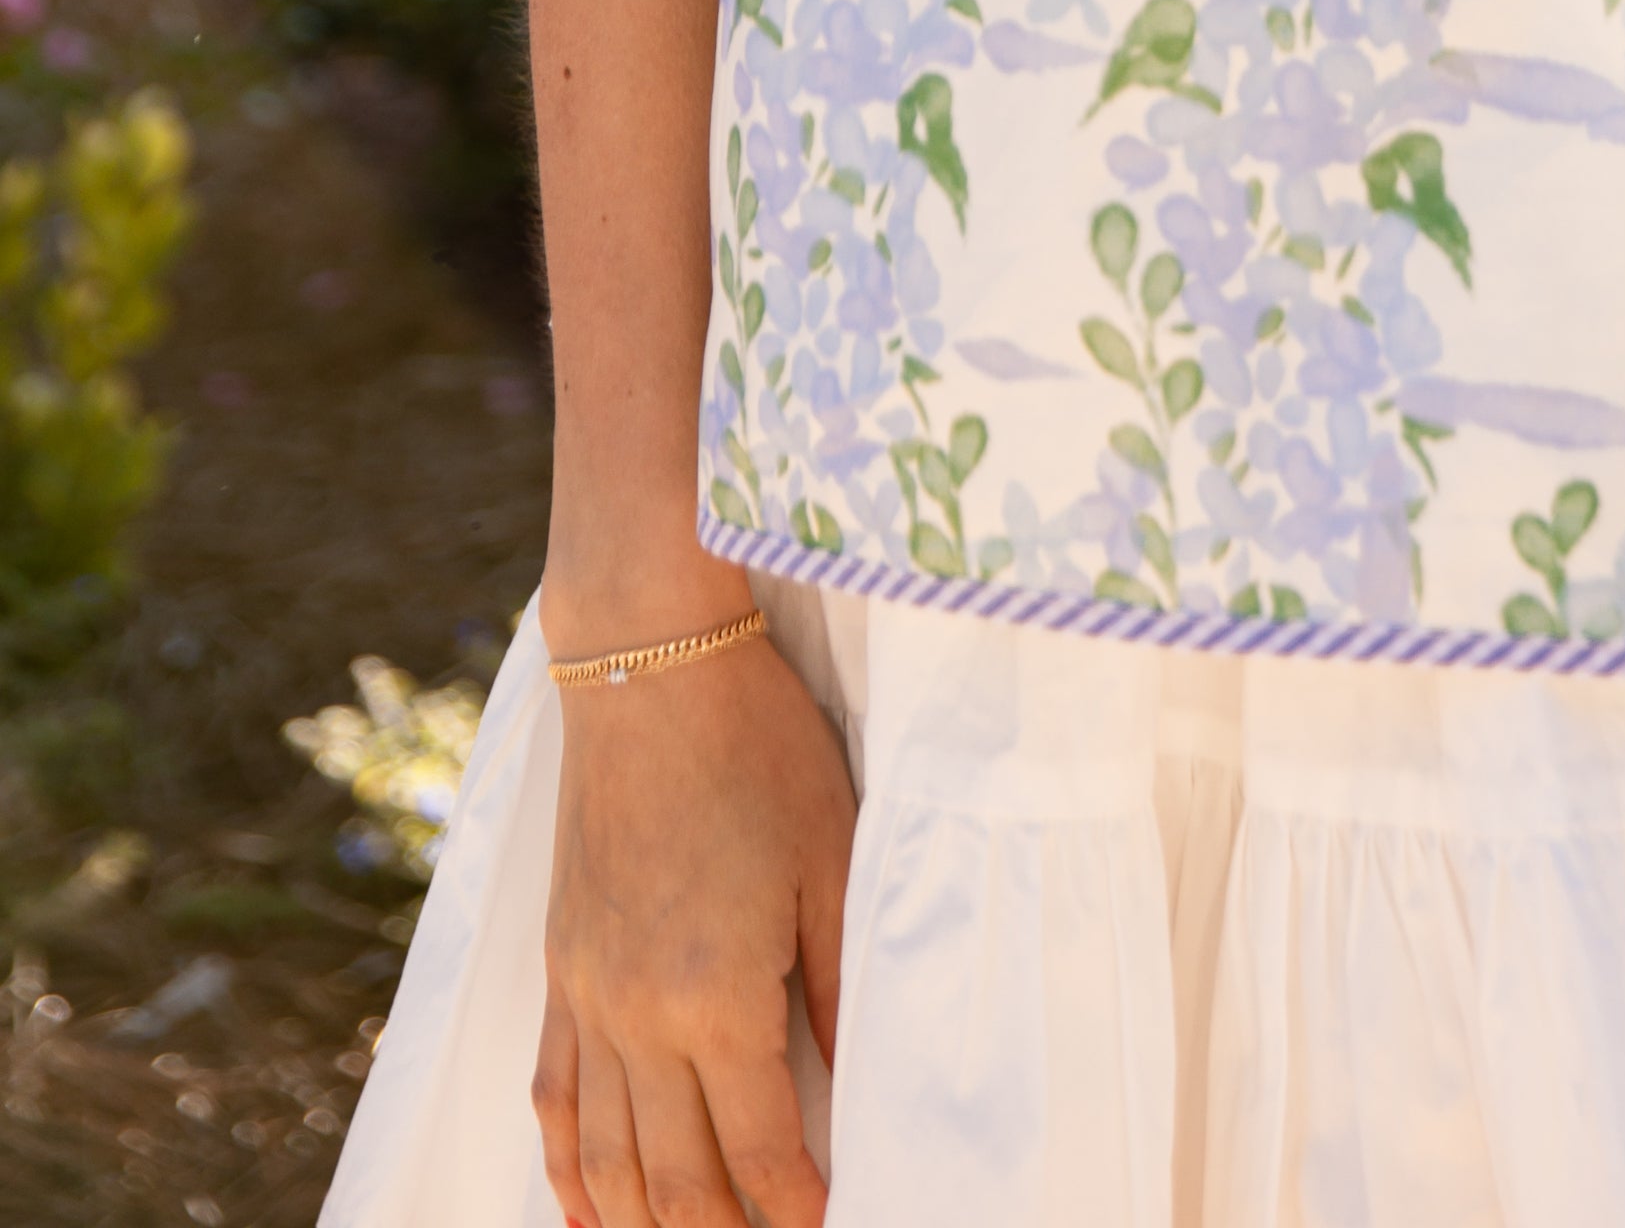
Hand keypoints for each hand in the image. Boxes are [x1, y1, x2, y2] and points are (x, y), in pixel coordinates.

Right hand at [534, 626, 855, 1227]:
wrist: (650, 666)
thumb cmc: (757, 751)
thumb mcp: (830, 861)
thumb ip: (841, 988)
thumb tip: (859, 1089)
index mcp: (715, 999)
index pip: (758, 1155)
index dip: (797, 1210)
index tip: (831, 1227)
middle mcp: (637, 1018)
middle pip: (674, 1184)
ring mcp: (586, 998)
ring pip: (604, 1163)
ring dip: (642, 1227)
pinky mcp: (559, 969)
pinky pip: (553, 1099)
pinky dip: (568, 1171)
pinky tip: (586, 1214)